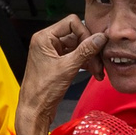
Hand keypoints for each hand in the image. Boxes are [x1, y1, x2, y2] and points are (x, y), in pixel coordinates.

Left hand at [19, 15, 107, 131]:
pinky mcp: (58, 63)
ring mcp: (53, 53)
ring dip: (90, 58)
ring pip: (78, 48)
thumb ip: (85, 51)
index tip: (94, 46)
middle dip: (90, 49)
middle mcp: (48, 43)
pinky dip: (85, 64)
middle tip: (99, 62)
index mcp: (44, 38)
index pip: (71, 23)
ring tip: (98, 71)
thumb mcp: (68, 68)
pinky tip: (94, 72)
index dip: (85, 34)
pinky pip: (76, 57)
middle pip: (76, 36)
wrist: (35, 111)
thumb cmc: (42, 91)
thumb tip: (100, 38)